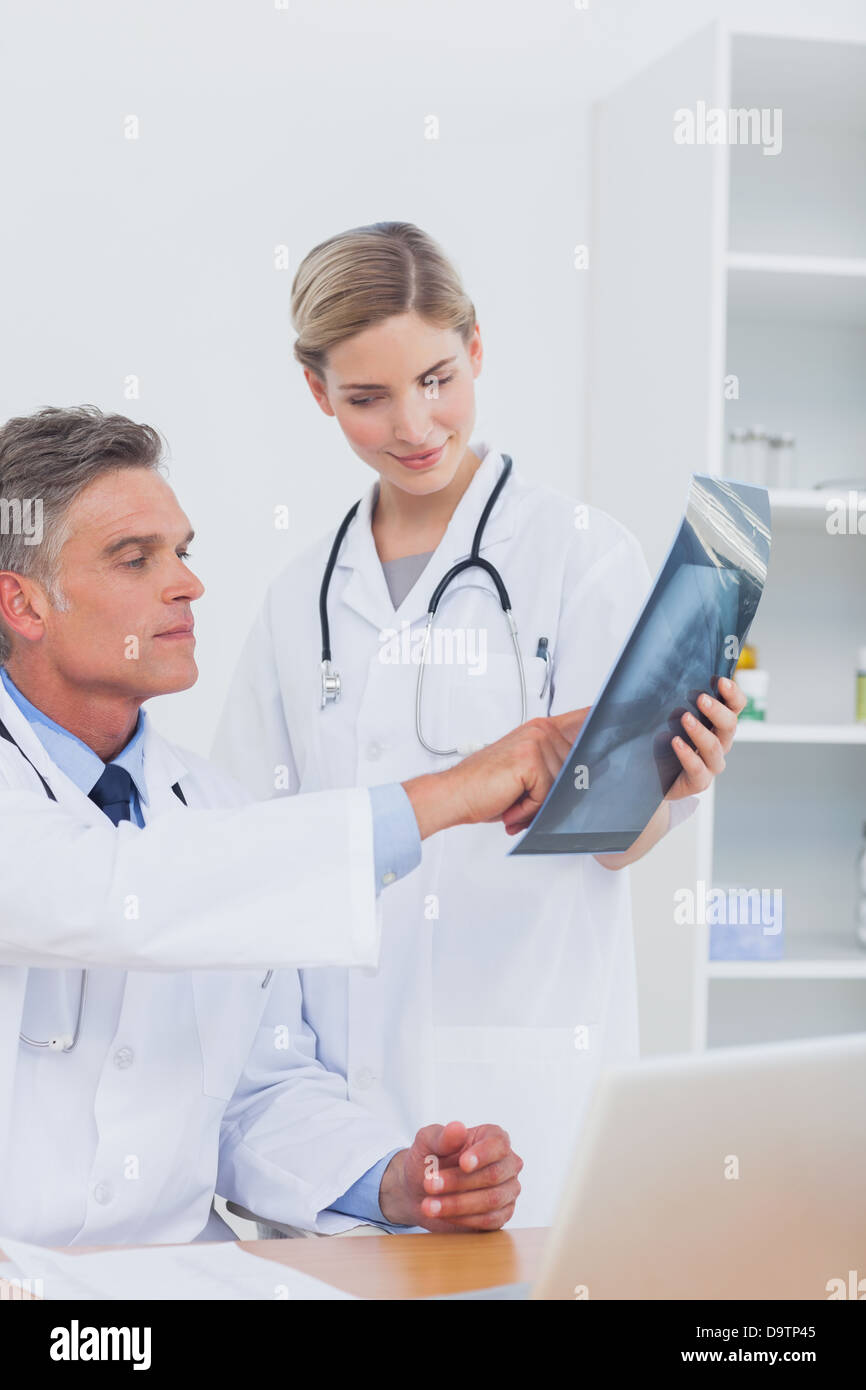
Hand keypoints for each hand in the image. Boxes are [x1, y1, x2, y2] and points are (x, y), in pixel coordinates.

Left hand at [378, 1120, 522, 1231]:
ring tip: (429, 1206)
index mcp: (493, 1138)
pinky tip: (443, 1215)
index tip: (463, 1163)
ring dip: (457, 1205)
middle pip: (494, 1175)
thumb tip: (457, 1128)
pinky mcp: (501, 1215)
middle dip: (459, 1182)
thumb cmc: (427, 1159)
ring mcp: (507, 1191)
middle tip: (429, 1185)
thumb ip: (442, 1137)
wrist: (418, 1190)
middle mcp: (506, 1164)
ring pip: (492, 1200)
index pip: (499, 1145)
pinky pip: (489, 1221)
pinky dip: (464, 1219)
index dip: (483, 1154)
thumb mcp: (427, 1142)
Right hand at [402, 708, 589, 839]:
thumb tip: (591, 776)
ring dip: (537, 804)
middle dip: (553, 794)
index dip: (607, 717)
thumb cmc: (486, 788)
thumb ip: (555, 769)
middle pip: (576, 769)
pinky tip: (510, 803)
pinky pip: (546, 796)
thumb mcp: (527, 775)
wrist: (454, 795)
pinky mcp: (530, 760)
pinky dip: (528, 809)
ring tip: (513, 801)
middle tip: (523, 797)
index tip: (632, 709)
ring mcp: (536, 743)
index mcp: (541, 729)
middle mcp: (540, 731)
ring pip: (561, 786)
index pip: (584, 719)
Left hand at [666, 675, 745, 799]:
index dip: (733, 694)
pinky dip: (688, 755)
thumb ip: (672, 703)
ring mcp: (711, 764)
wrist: (650, 777)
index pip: (735, 707)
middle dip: (717, 710)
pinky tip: (675, 742)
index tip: (721, 681)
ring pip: (715, 748)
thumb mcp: (666, 718)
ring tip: (685, 718)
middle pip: (729, 726)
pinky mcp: (699, 782)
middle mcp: (719, 743)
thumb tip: (668, 684)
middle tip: (701, 699)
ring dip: (701, 731)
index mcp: (717, 724)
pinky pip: (698, 769)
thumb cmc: (661, 743)